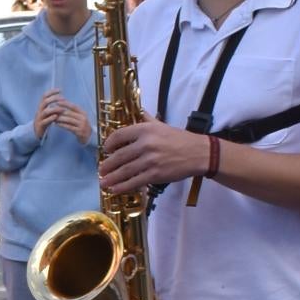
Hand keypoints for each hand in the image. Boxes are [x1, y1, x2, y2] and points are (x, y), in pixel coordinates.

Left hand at [33, 92, 90, 142]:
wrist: (89, 135)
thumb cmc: (81, 124)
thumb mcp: (79, 117)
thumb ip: (72, 112)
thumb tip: (61, 103)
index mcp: (83, 112)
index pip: (73, 106)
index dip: (65, 104)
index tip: (57, 102)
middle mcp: (83, 118)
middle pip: (69, 113)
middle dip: (59, 112)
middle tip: (52, 111)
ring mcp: (81, 125)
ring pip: (68, 120)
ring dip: (59, 119)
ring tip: (53, 117)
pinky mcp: (79, 132)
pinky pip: (68, 127)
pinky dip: (61, 125)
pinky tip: (56, 124)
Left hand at [98, 121, 212, 194]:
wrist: (199, 153)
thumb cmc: (180, 139)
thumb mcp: (161, 125)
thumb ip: (147, 119)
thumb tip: (136, 110)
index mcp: (145, 130)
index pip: (119, 135)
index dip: (109, 144)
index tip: (105, 150)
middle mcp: (145, 144)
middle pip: (119, 156)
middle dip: (107, 165)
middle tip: (101, 170)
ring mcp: (150, 160)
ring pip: (125, 171)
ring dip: (111, 178)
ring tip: (103, 182)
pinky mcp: (155, 174)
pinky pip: (135, 181)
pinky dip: (123, 187)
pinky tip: (115, 189)